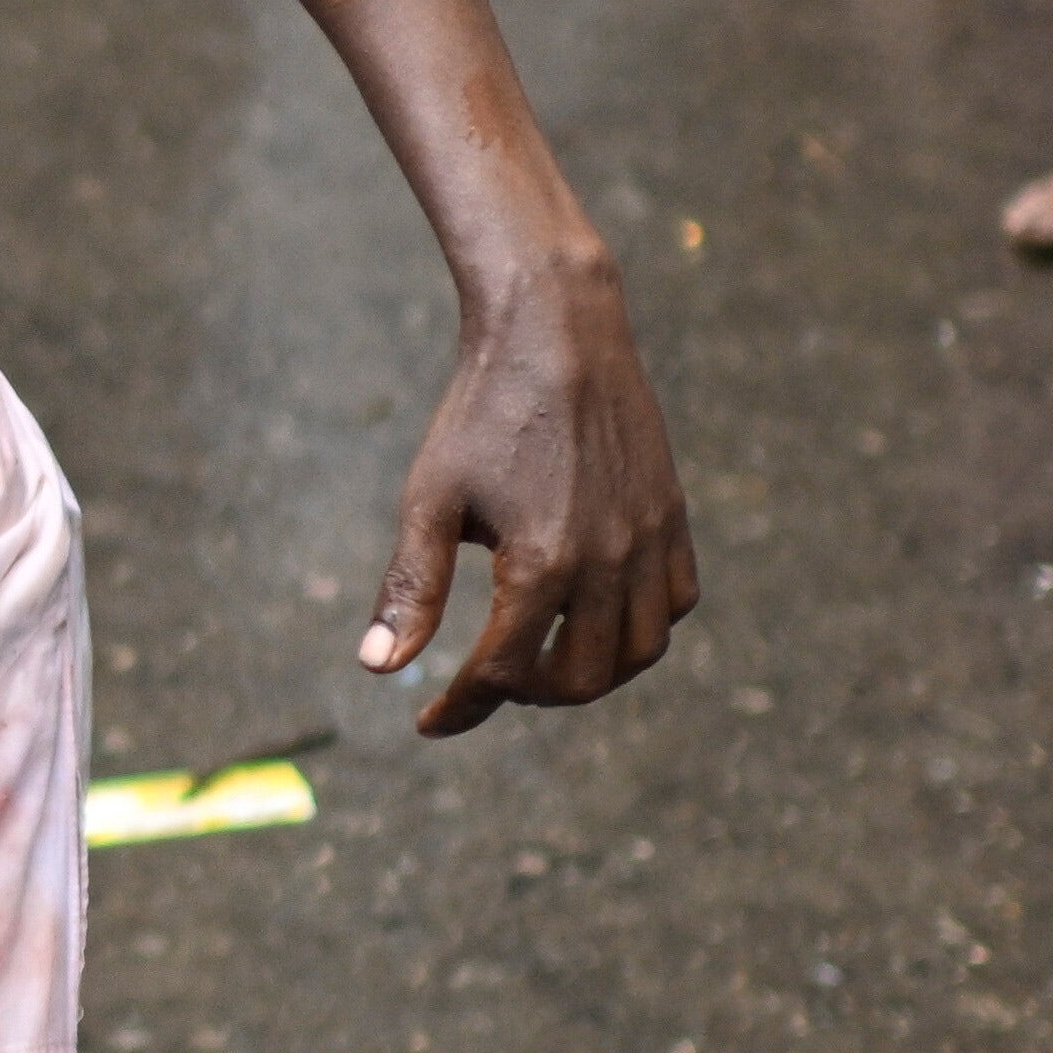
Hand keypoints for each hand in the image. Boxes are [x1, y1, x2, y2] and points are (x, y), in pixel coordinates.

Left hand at [356, 263, 696, 733]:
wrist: (555, 331)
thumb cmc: (481, 412)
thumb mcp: (430, 499)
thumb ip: (410, 588)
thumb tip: (376, 667)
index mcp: (541, 562)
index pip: (503, 672)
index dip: (462, 707)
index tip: (431, 721)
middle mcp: (608, 560)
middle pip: (582, 679)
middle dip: (529, 695)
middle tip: (491, 681)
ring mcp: (650, 539)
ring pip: (640, 651)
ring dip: (592, 672)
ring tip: (542, 659)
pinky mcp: (673, 515)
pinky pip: (676, 602)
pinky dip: (640, 627)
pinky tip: (596, 614)